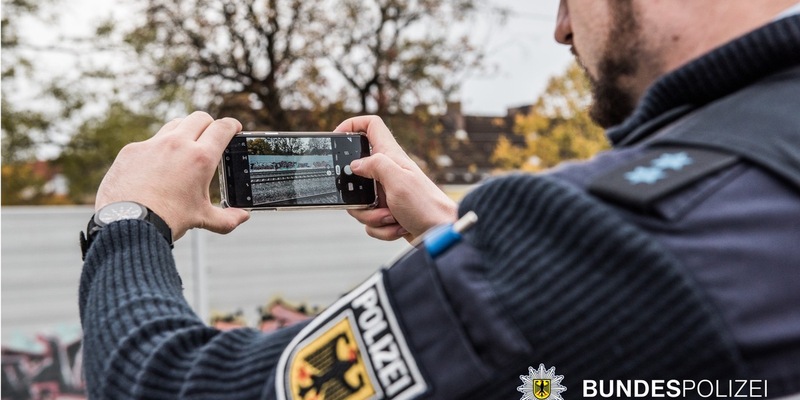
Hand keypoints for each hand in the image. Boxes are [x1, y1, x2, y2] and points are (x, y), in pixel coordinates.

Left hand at [95, 111, 249, 239]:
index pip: (222, 128)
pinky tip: (157, 165)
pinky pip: (150, 142)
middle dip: (209, 124)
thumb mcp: (202, 217)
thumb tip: (243, 216)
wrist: (128, 223)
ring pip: (175, 124)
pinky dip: (158, 149)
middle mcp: (178, 144)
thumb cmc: (168, 219)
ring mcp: (153, 144)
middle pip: (200, 118)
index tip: (234, 127)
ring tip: (185, 146)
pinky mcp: (132, 150)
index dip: (232, 125)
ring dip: (184, 131)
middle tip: (211, 136)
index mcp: (201, 158)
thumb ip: (227, 218)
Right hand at [335, 116, 457, 241]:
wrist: (441, 234)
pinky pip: (370, 221)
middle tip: (371, 201)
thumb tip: (354, 164)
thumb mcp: (398, 181)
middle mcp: (387, 172)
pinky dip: (382, 229)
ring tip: (392, 216)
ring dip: (372, 216)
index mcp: (390, 157)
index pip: (371, 125)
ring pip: (360, 203)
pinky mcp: (388, 212)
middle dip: (357, 196)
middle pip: (355, 175)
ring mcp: (387, 193)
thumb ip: (375, 165)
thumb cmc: (426, 205)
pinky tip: (398, 227)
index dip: (352, 125)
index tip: (337, 137)